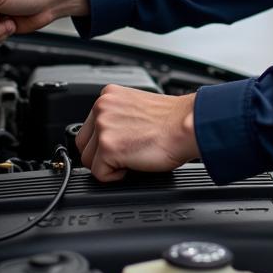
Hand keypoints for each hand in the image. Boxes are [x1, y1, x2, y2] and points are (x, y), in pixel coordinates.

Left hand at [75, 86, 199, 181]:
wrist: (188, 126)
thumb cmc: (174, 120)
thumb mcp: (137, 107)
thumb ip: (117, 116)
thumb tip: (110, 134)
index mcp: (109, 95)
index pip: (89, 127)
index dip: (105, 140)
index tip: (123, 142)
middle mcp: (102, 107)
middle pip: (84, 145)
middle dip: (102, 154)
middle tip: (127, 152)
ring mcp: (103, 126)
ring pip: (89, 161)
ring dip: (109, 164)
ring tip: (133, 155)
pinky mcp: (108, 147)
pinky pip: (100, 174)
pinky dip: (115, 176)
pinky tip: (134, 163)